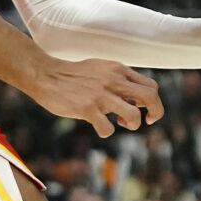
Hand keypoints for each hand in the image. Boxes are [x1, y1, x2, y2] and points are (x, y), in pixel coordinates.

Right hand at [27, 58, 161, 137]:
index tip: (143, 109)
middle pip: (150, 97)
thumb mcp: (102, 68)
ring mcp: (101, 95)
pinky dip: (106, 132)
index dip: (153, 102)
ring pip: (134, 115)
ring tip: (121, 122)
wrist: (46, 75)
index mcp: (119, 70)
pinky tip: (99, 126)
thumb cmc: (74, 75)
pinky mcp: (87, 108)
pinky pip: (108, 128)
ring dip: (132, 124)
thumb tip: (135, 97)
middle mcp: (113, 80)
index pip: (151, 86)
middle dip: (155, 113)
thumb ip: (119, 79)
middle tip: (145, 121)